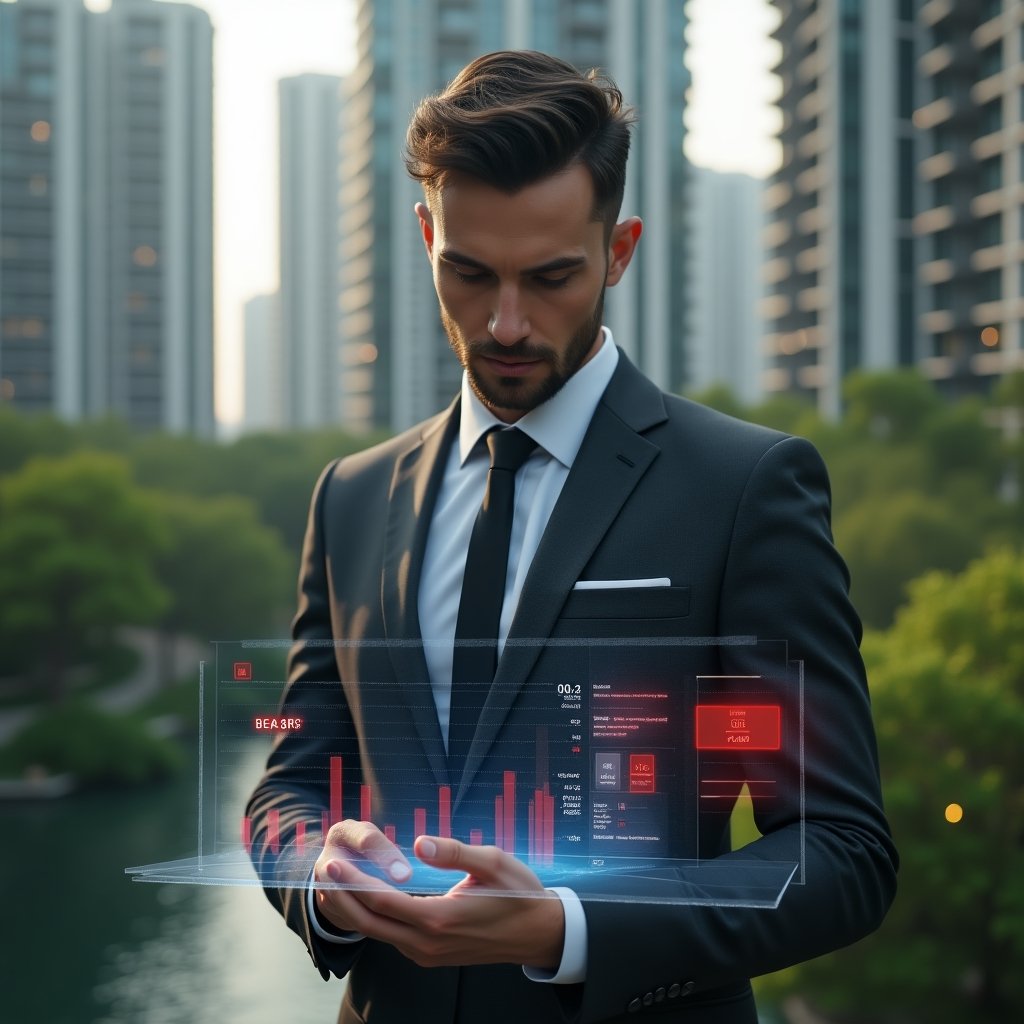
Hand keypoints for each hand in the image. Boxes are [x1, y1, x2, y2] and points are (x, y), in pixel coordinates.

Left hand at [314, 833, 564, 969]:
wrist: (539, 934)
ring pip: (377, 934)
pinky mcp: (430, 956)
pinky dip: (369, 919)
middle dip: (341, 897)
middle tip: (320, 870)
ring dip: (351, 910)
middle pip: (370, 923)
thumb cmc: (519, 893)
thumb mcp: (494, 863)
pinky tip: (361, 900)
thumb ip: (455, 852)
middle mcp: (428, 944)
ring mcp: (427, 954)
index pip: (383, 902)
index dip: (353, 882)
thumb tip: (419, 843)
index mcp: (440, 919)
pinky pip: (390, 938)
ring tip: (330, 883)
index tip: (332, 861)